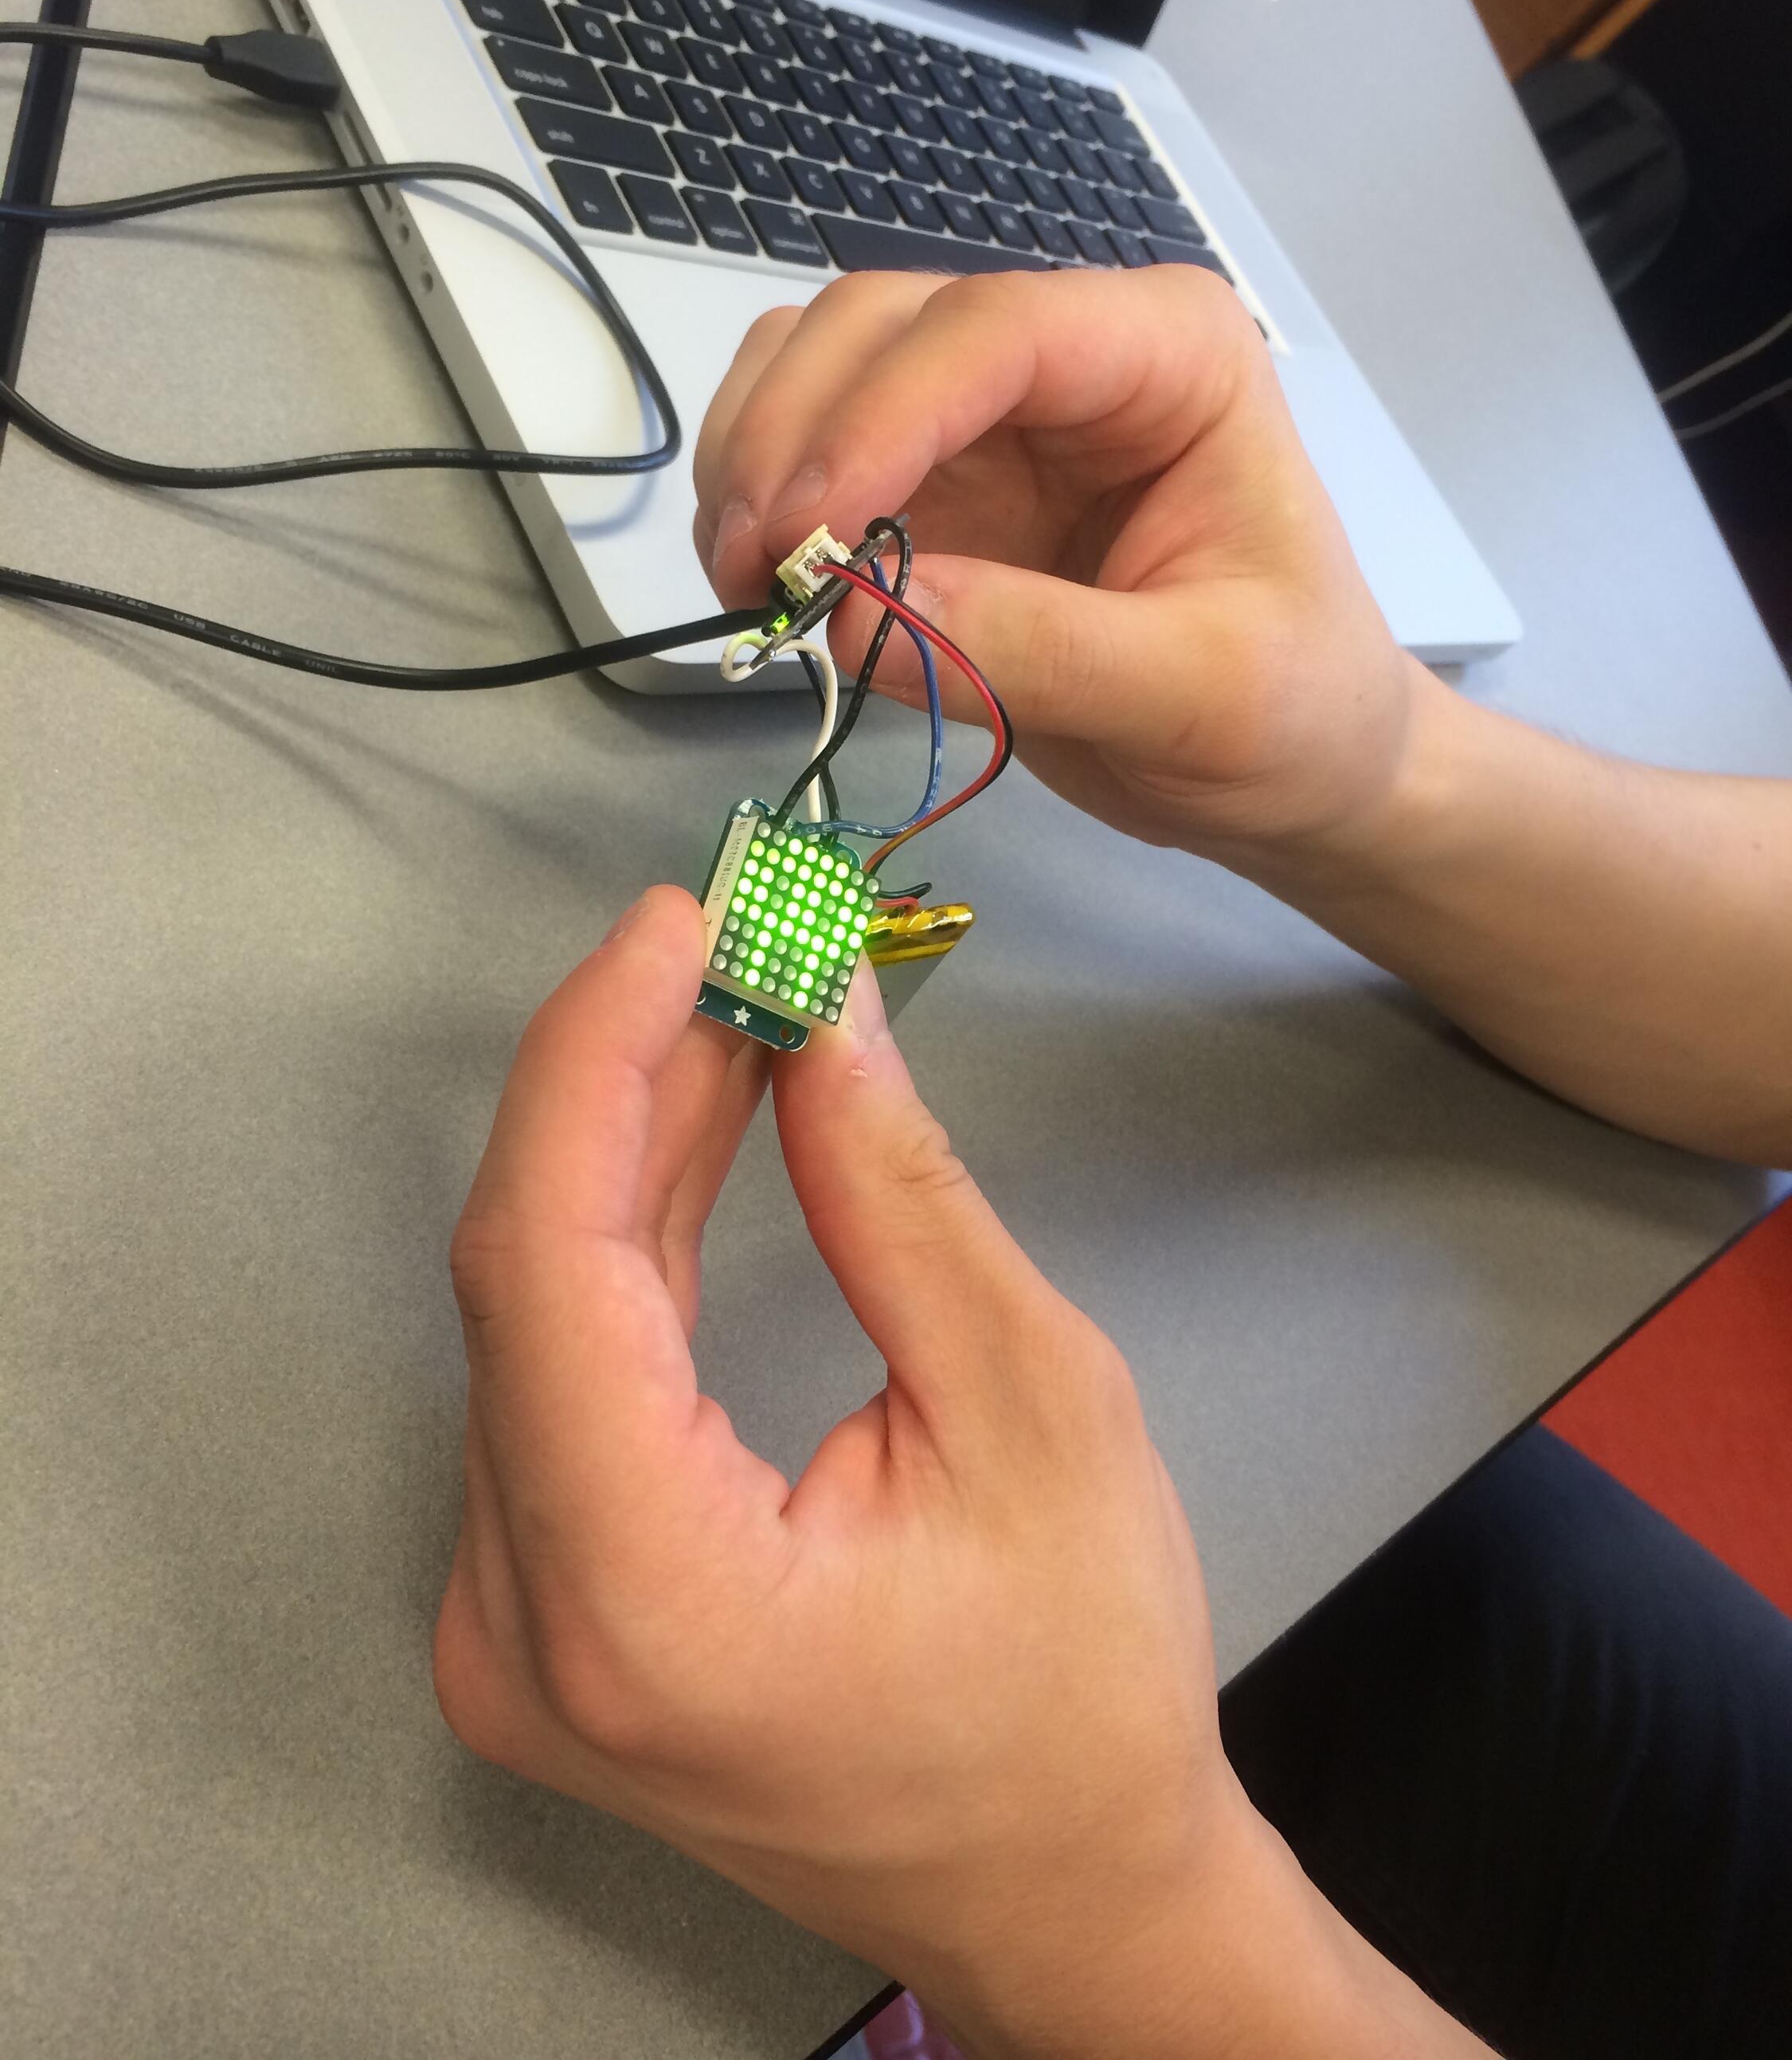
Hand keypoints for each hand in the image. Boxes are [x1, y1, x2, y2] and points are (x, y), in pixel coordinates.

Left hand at [435, 887, 1269, 2057]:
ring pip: (533, 1315)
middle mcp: (529, 1631)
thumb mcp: (1034, 1410)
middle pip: (524, 1276)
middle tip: (731, 935)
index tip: (677, 923)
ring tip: (732, 1006)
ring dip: (626, 1144)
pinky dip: (624, 1241)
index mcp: (644, 1604)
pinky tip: (689, 1127)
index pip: (546, 1263)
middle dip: (626, 1075)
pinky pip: (557, 1376)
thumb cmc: (1082, 1699)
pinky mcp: (544, 1611)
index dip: (597, 1056)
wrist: (1072, 1893)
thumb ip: (898, 1199)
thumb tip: (820, 1016)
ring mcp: (516, 1634)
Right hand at [693, 268, 1419, 870]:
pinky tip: (763, 584)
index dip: (878, 418)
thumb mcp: (1200, 696)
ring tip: (745, 584)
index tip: (807, 539)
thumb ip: (1042, 651)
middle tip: (750, 573)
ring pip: (823, 365)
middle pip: (879, 324)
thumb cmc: (1293, 714)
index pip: (995, 331)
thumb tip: (860, 615)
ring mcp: (994, 413)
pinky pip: (812, 445)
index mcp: (1172, 356)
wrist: (1297, 765)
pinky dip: (762, 500)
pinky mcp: (938, 480)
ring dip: (756, 459)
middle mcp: (1073, 353)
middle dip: (793, 436)